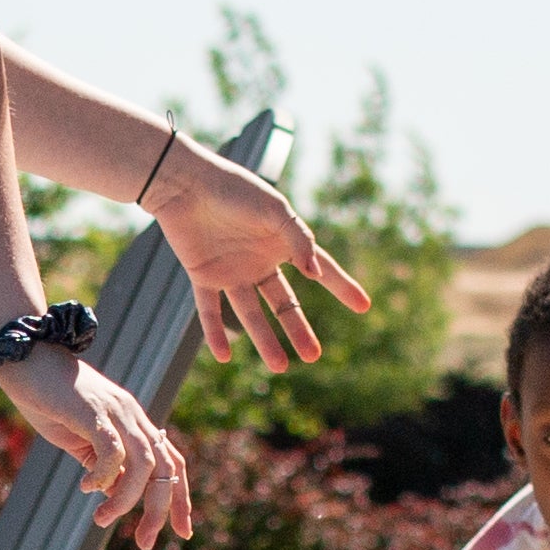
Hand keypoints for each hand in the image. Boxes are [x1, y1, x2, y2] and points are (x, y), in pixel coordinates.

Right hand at [2, 343, 191, 549]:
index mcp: (134, 423)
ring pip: (143, 463)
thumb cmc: (49, 398)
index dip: (180, 498)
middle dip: (161, 509)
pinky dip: (103, 475)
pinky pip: (112, 449)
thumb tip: (115, 494)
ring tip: (102, 519)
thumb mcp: (80, 438)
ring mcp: (116, 411)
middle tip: (146, 542)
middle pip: (165, 468)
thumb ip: (100, 462)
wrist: (25, 357)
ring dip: (127, 499)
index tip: (182, 532)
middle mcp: (133, 416)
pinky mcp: (93, 410)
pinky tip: (85, 488)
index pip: (172, 463)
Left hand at [150, 146, 371, 373]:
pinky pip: (209, 311)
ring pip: (251, 314)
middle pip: (284, 303)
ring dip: (264, 340)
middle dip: (298, 330)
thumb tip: (316, 273)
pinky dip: (214, 333)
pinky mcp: (203, 276)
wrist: (186, 183)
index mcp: (283, 243)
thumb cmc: (234, 190)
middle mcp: (260, 261)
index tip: (363, 306)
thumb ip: (298, 240)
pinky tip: (224, 356)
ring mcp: (232, 271)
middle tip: (314, 356)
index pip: (321, 270)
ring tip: (280, 367)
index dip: (342, 287)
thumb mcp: (275, 211)